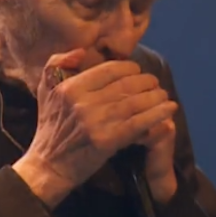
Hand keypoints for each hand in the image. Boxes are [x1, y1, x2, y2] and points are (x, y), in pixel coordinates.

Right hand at [13, 50, 178, 207]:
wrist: (50, 165)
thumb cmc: (50, 126)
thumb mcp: (45, 89)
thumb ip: (58, 63)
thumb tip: (82, 51)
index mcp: (71, 87)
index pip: (110, 69)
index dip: (130, 68)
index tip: (138, 72)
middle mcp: (83, 102)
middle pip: (126, 84)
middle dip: (147, 81)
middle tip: (155, 84)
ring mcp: (96, 122)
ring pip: (135, 102)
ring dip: (156, 96)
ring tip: (164, 95)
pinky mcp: (107, 140)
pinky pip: (139, 122)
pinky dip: (157, 114)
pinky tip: (169, 109)